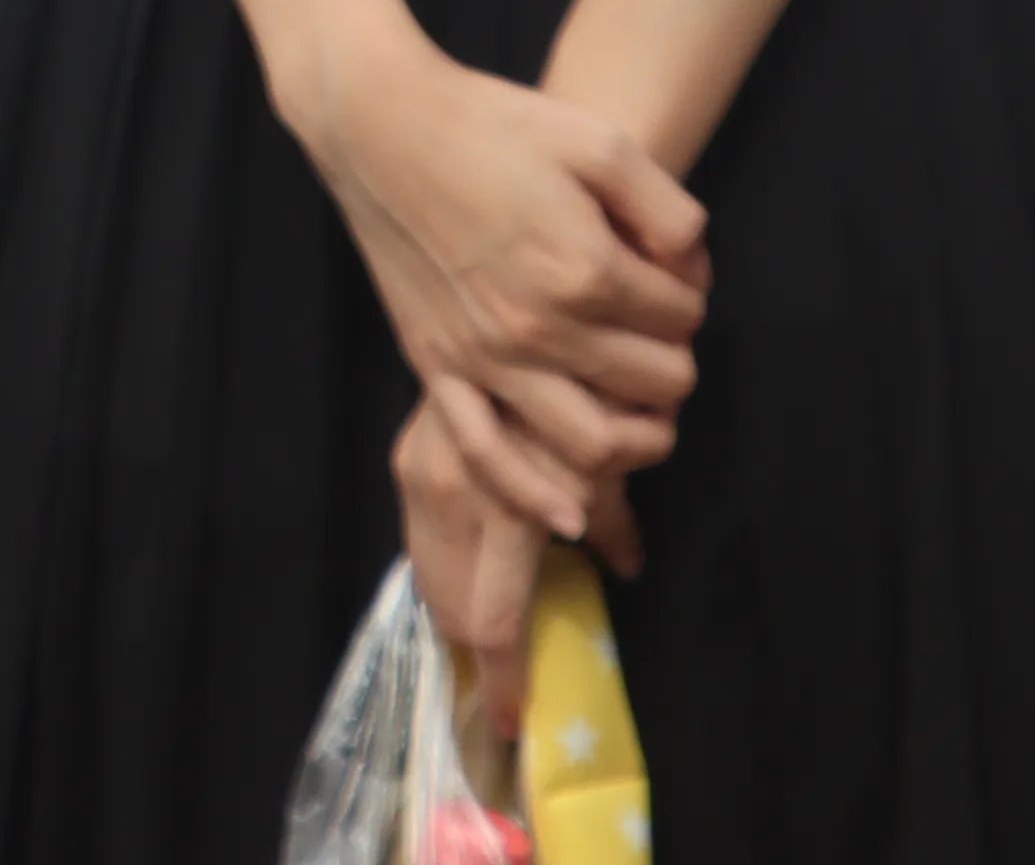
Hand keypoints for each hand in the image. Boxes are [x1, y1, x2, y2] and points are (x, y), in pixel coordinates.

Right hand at [297, 28, 705, 540]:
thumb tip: (692, 269)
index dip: (688, 291)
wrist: (379, 123)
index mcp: (586, 270)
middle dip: (673, 358)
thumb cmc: (489, 122)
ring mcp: (484, 354)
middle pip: (655, 383)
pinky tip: (571, 516)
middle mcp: (539, 326)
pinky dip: (533, 495)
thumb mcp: (599, 141)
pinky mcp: (438, 362)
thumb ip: (668, 209)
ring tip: (641, 411)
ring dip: (637, 438)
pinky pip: (487, 453)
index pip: (682, 317)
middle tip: (654, 326)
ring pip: (592, 442)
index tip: (665, 268)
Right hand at [387, 390, 613, 759]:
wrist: (516, 314)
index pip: (492, 621)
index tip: (512, 720)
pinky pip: (419, 536)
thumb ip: (612, 518)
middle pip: (447, 606)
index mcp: (503, 515)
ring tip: (484, 628)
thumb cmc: (580, 387)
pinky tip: (466, 567)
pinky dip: (442, 566)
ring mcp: (422, 476)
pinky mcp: (409, 455)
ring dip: (454, 608)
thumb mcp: (607, 459)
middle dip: (475, 648)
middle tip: (502, 674)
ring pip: (426, 574)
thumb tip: (626, 567)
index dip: (502, 678)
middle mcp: (448, 501)